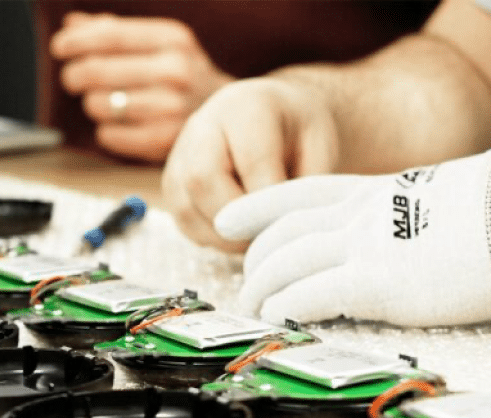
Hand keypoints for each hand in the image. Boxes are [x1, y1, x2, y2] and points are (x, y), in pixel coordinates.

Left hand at [50, 11, 232, 161]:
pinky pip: (108, 135)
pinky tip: (117, 126)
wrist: (232, 118)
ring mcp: (170, 108)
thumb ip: (118, 32)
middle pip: (95, 71)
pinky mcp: (162, 141)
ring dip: (92, 104)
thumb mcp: (164, 44)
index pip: (109, 36)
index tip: (60, 48)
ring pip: (98, 104)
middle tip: (74, 80)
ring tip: (105, 103)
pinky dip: (105, 131)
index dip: (76, 42)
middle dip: (75, 75)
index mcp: (172, 40)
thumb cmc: (188, 78)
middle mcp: (174, 71)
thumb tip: (72, 25)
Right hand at [161, 77, 339, 250]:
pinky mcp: (171, 186)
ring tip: (256, 236)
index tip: (287, 223)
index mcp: (245, 107)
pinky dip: (212, 238)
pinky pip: (184, 223)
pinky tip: (238, 233)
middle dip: (238, 221)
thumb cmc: (298, 133)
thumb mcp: (319, 146)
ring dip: (224, 236)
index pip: (251, 160)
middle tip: (267, 235)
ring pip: (187, 209)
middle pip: (202, 181)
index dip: (269, 201)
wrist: (273, 118)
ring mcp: (179, 157)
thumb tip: (284, 226)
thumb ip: (305, 184)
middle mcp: (202, 127)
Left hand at [214, 148, 490, 326]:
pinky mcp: (379, 283)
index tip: (228, 219)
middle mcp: (360, 215)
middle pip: (282, 235)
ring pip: (286, 264)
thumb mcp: (435, 198)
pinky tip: (276, 318)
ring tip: (252, 309)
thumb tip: (396, 236)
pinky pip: (312, 295)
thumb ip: (401, 216)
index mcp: (374, 191)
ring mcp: (366, 246)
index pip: (298, 194)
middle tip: (248, 285)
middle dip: (255, 262)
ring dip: (261, 290)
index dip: (256, 208)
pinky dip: (286, 307)